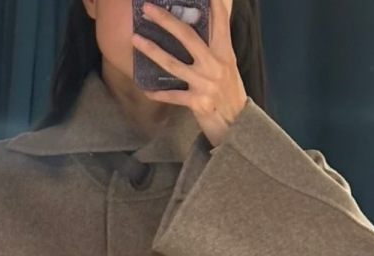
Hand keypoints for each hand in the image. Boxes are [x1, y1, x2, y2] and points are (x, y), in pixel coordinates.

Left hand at [132, 0, 247, 146]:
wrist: (238, 126)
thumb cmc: (230, 93)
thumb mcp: (227, 65)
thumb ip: (216, 44)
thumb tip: (205, 23)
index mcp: (224, 51)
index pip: (219, 20)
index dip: (213, 3)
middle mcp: (215, 64)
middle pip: (187, 36)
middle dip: (165, 20)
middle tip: (147, 8)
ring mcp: (205, 83)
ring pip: (173, 63)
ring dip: (152, 50)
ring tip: (135, 39)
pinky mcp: (198, 103)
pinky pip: (172, 96)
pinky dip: (158, 94)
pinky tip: (146, 89)